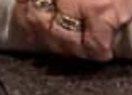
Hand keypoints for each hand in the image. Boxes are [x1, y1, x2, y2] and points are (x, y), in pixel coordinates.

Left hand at [13, 0, 131, 60]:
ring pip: (63, 37)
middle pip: (39, 23)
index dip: (27, 22)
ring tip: (88, 51)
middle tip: (67, 49)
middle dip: (50, 41)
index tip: (34, 34)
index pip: (25, 4)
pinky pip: (93, 43)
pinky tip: (106, 53)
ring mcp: (78, 1)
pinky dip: (99, 52)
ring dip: (75, 50)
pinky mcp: (102, 12)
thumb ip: (68, 0)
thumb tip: (41, 19)